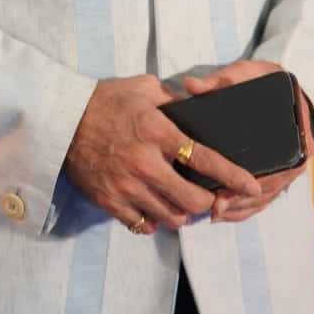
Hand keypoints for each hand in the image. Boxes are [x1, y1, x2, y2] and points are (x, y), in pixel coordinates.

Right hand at [63, 74, 262, 233]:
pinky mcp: (110, 202)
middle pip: (192, 200)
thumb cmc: (104, 100)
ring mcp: (126, 186)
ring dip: (182, 212)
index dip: (232, 175)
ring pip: (171, 217)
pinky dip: (154, 220)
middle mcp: (144, 163)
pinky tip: (155, 207)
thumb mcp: (143, 88)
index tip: (252, 184)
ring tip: (182, 202)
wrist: (61, 119)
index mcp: (156, 132)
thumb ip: (173, 99)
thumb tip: (196, 106)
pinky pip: (143, 225)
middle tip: (209, 196)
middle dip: (208, 201)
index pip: (204, 158)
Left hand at [181, 59, 313, 223]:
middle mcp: (297, 158)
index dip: (248, 186)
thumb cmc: (266, 80)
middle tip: (213, 208)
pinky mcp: (278, 174)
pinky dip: (244, 208)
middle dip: (240, 201)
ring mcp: (288, 169)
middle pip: (268, 189)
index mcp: (297, 136)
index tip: (224, 193)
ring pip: (264, 198)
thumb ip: (220, 80)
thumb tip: (191, 85)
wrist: (287, 87)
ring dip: (240, 209)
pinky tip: (222, 213)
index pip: (275, 171)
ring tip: (212, 214)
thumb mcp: (247, 74)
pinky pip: (263, 197)